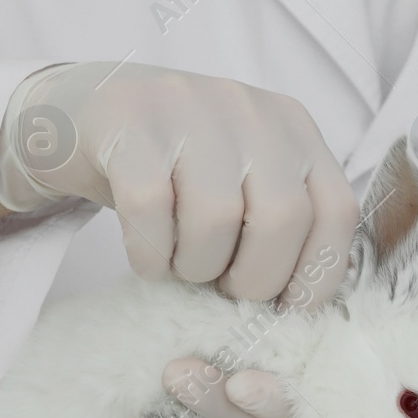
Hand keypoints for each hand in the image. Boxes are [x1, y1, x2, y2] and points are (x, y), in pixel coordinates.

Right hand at [0, 62, 356, 309]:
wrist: (82, 115)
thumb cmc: (173, 168)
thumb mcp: (242, 181)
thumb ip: (278, 222)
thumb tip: (297, 305)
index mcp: (292, 127)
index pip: (335, 212)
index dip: (316, 276)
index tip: (283, 310)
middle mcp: (249, 109)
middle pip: (281, 218)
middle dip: (252, 279)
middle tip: (221, 289)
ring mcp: (188, 107)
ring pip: (216, 217)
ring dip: (195, 267)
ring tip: (180, 264)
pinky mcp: (128, 121)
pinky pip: (149, 209)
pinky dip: (149, 252)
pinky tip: (146, 255)